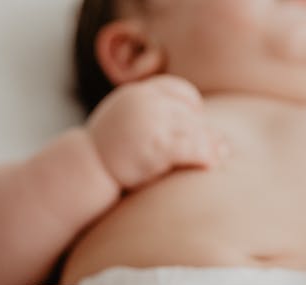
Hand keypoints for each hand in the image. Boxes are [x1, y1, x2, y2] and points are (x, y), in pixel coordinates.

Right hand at [86, 75, 227, 189]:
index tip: (198, 123)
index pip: (176, 90)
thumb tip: (175, 128)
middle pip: (188, 113)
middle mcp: (144, 103)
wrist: (83, 174)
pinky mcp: (155, 145)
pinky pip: (189, 149)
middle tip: (223, 148)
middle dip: (205, 132)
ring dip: (210, 146)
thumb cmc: (104, 158)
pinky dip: (204, 156)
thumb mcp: (123, 128)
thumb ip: (146, 121)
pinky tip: (210, 166)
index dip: (191, 107)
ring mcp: (150, 123)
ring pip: (193, 131)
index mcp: (136, 95)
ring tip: (220, 157)